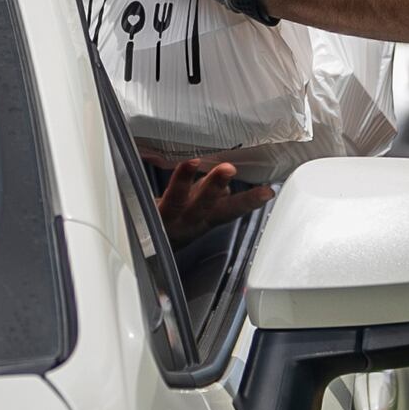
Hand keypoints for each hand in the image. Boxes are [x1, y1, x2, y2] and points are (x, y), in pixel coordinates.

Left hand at [148, 154, 275, 245]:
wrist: (141, 246)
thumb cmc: (172, 221)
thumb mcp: (196, 209)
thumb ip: (208, 195)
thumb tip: (224, 185)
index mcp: (204, 220)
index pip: (230, 211)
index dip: (249, 202)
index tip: (267, 191)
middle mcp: (187, 222)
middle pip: (205, 207)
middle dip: (217, 188)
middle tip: (229, 170)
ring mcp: (165, 218)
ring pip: (176, 200)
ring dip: (185, 181)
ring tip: (193, 163)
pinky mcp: (145, 212)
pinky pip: (149, 196)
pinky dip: (152, 184)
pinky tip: (159, 169)